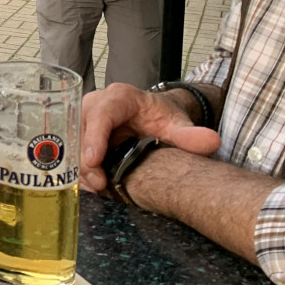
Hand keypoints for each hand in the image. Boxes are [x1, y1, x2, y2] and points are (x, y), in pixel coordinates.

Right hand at [80, 82, 221, 194]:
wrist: (153, 116)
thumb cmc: (161, 116)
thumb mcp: (176, 123)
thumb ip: (191, 135)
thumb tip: (212, 142)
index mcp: (119, 97)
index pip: (101, 113)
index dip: (94, 135)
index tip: (95, 159)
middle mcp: (96, 103)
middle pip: (81, 128)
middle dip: (85, 157)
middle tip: (97, 183)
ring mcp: (85, 118)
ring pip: (72, 140)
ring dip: (81, 165)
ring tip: (95, 187)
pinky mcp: (81, 133)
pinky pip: (73, 149)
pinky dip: (80, 168)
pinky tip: (90, 185)